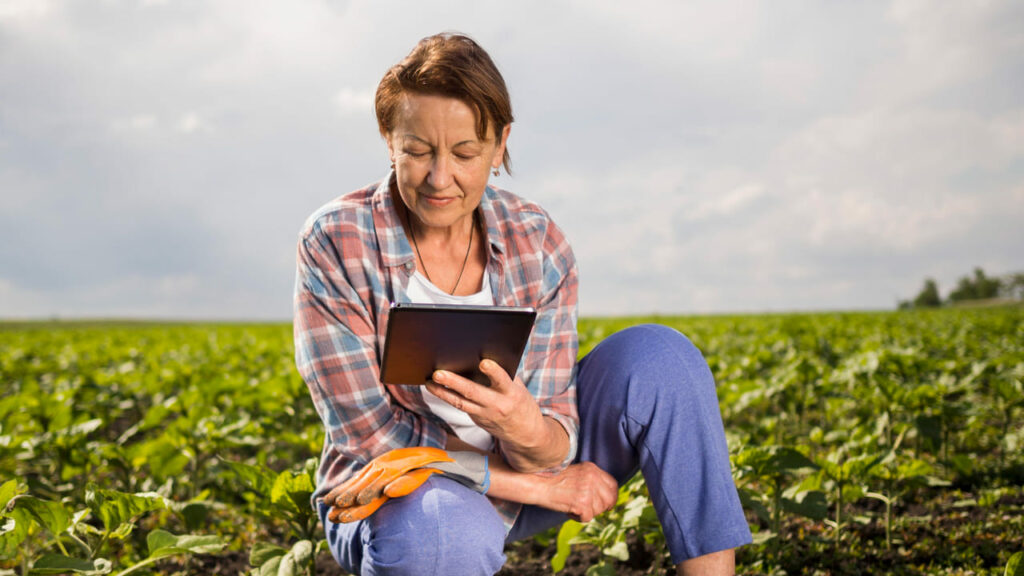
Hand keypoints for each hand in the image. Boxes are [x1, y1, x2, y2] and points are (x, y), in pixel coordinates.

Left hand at [322, 448, 489, 522]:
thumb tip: (376, 499)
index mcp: (399, 461)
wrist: (481, 466)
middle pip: (373, 475)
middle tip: (331, 510)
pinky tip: (390, 494)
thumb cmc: (448, 475)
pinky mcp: (438, 464)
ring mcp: (422, 459)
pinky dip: (404, 484)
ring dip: (371, 489)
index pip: (368, 476)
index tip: (326, 505)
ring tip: (353, 504)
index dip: (347, 489)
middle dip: (351, 493)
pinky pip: (419, 475)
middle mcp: (407, 457)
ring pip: (391, 475)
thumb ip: (398, 486)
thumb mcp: (417, 480)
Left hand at [426, 360, 563, 469]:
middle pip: (473, 392)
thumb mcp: (519, 389)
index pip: (502, 381)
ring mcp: (485, 415)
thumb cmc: (522, 405)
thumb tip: (483, 358)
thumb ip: (505, 376)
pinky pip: (461, 406)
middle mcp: (497, 405)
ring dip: (442, 392)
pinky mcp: (477, 420)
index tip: (484, 362)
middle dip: (454, 382)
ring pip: (460, 403)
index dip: (493, 372)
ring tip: (429, 382)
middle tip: (438, 373)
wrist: (526, 435)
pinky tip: (437, 388)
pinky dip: (448, 396)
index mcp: (511, 394)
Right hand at [538, 462, 617, 522]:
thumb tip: (605, 497)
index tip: (606, 503)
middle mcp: (592, 477)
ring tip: (573, 506)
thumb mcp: (577, 473)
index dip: (611, 496)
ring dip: (587, 512)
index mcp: (592, 468)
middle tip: (589, 509)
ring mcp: (588, 490)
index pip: (613, 484)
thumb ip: (591, 480)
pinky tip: (568, 510)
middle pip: (610, 499)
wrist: (537, 484)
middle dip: (602, 507)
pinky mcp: (582, 503)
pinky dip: (577, 518)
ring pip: (598, 510)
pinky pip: (587, 518)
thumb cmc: (553, 480)